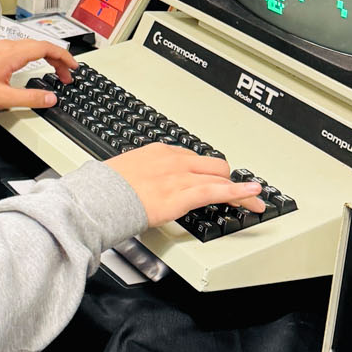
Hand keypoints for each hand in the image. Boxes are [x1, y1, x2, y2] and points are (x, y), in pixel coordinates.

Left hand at [0, 38, 77, 111]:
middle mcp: (8, 47)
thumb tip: (50, 99)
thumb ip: (30, 98)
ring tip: (56, 72)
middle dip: (58, 60)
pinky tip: (37, 66)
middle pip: (42, 46)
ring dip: (48, 57)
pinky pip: (23, 50)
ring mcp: (2, 48)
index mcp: (12, 54)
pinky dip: (36, 56)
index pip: (46, 48)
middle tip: (67, 76)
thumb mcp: (4, 98)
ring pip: (32, 47)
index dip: (64, 57)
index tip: (74, 67)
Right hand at [105, 144, 265, 228]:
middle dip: (226, 179)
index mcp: (158, 152)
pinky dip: (239, 193)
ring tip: (255, 199)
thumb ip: (141, 176)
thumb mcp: (125, 172)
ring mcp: (179, 177)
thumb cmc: (105, 189)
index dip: (206, 172)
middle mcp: (172, 160)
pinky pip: (218, 192)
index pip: (192, 158)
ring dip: (240, 190)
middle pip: (213, 165)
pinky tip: (252, 196)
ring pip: (220, 178)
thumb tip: (142, 186)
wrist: (97, 198)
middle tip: (236, 192)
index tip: (212, 178)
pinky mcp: (182, 195)